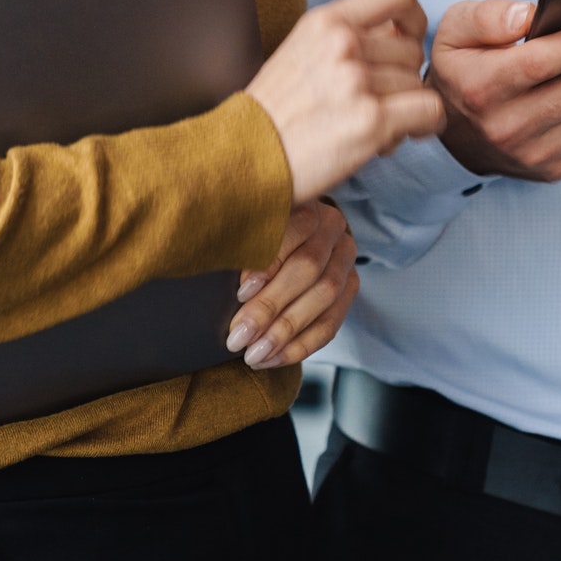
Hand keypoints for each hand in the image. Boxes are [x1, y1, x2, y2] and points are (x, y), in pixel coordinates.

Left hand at [226, 201, 358, 369]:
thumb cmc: (255, 231)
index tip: (240, 292)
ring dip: (286, 332)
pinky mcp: (350, 287)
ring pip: (324, 297)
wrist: (291, 233)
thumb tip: (209, 265)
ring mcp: (345, 258)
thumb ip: (237, 240)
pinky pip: (331, 323)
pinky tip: (274, 358)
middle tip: (239, 336)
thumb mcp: (245, 225)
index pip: (295, 229)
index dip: (268, 262)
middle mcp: (332, 227)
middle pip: (309, 269)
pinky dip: (300, 346)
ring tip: (254, 354)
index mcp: (307, 202)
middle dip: (271, 307)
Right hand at [247, 0, 445, 203]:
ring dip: (406, 108)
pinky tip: (400, 135)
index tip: (405, 41)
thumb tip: (396, 34)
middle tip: (378, 102)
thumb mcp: (301, 49)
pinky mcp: (371, 121)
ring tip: (374, 125)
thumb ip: (346, 36)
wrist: (244, 155)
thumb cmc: (274, 111)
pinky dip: (425, 125)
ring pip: (418, 84)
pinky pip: (429, 110)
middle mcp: (344, 44)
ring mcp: (358, 81)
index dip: (412, 17)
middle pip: (412, 49)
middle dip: (402, 78)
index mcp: (326, 21)